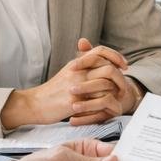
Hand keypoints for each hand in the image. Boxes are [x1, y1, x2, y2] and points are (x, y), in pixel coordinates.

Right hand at [1, 45, 133, 128]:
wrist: (35, 104)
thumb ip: (81, 63)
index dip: (115, 56)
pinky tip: (112, 108)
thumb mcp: (67, 72)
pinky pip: (98, 101)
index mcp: (76, 64)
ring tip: (120, 98)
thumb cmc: (53, 91)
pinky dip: (108, 105)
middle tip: (125, 85)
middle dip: (121, 77)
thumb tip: (92, 52)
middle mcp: (77, 72)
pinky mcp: (75, 101)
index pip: (100, 51)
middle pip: (108, 68)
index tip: (124, 65)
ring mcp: (76, 86)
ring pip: (106, 84)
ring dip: (116, 92)